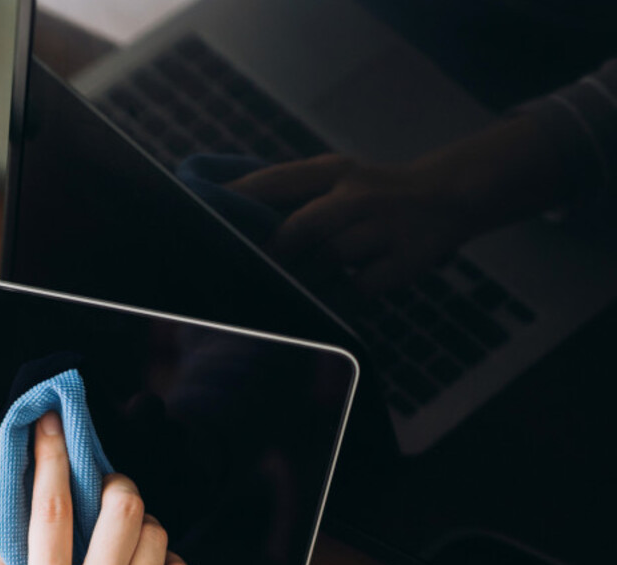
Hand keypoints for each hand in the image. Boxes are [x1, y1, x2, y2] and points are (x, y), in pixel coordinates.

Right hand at [0, 411, 191, 564]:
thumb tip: (9, 546)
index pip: (47, 511)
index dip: (48, 458)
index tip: (51, 426)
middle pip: (119, 510)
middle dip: (115, 485)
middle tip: (108, 491)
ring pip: (155, 537)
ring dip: (141, 525)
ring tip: (128, 538)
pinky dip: (168, 564)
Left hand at [228, 116, 571, 293]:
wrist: (447, 196)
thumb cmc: (371, 196)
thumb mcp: (336, 178)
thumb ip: (291, 194)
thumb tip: (229, 218)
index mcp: (333, 171)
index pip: (275, 182)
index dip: (237, 201)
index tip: (203, 218)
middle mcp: (358, 195)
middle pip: (302, 226)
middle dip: (269, 254)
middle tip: (243, 273)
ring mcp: (384, 227)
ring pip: (329, 259)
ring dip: (298, 280)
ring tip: (275, 293)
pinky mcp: (404, 260)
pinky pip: (358, 288)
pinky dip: (334, 301)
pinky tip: (316, 307)